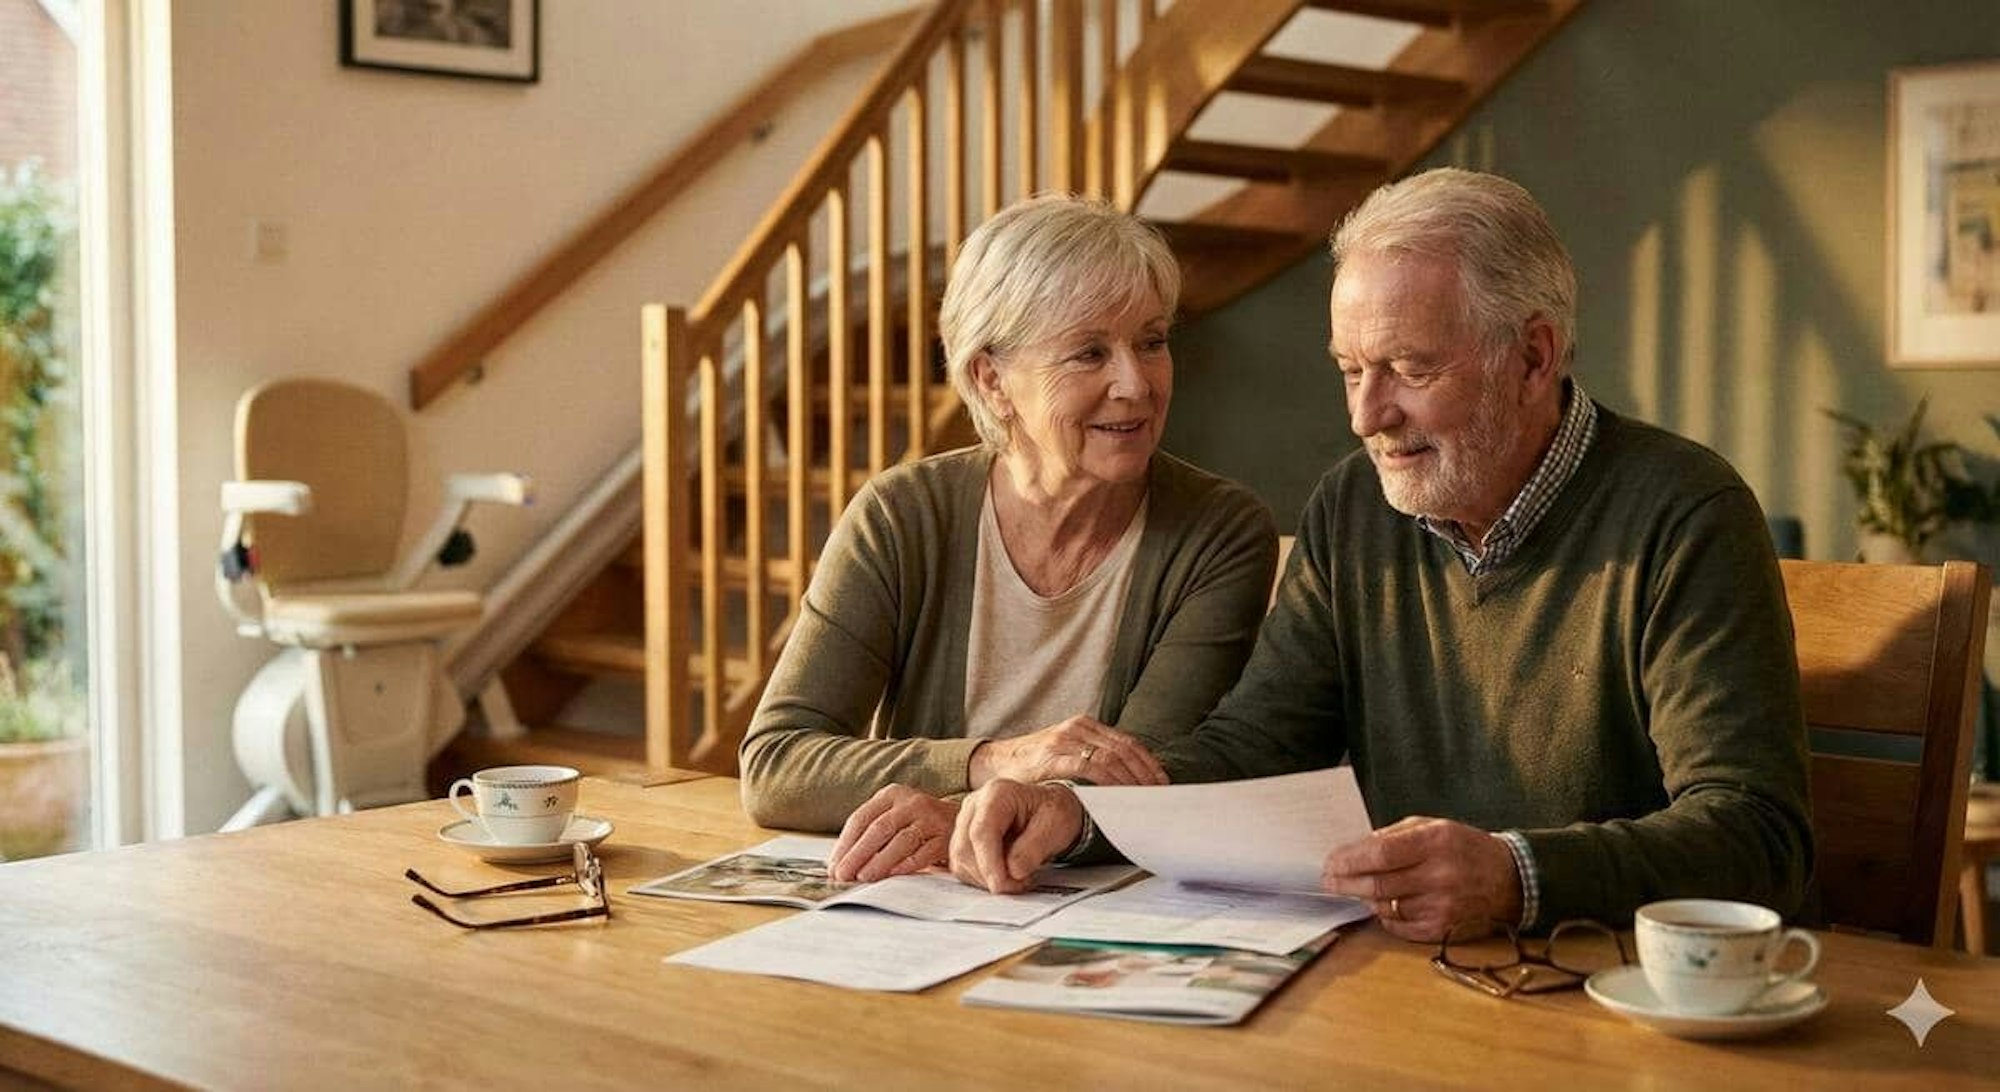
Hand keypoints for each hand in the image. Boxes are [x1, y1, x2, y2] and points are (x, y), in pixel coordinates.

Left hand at [828, 785, 956, 882]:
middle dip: (857, 854)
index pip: (861, 818)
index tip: (834, 866)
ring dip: (880, 861)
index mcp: (892, 795)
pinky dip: (908, 864)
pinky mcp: (947, 836)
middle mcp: (912, 802)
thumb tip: (841, 865)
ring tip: (864, 877)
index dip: (845, 844)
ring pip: (901, 840)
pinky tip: (894, 875)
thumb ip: (871, 835)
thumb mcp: (894, 818)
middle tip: (843, 875)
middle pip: (879, 829)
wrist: (962, 822)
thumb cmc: (919, 825)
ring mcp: (932, 818)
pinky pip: (925, 852)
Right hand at [948, 779, 1083, 893]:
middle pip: (966, 848)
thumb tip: (1013, 871)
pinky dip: (982, 878)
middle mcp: (974, 805)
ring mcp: (965, 822)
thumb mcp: (1057, 825)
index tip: (1001, 885)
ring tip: (1017, 877)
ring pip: (961, 860)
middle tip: (1021, 883)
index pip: (981, 832)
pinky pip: (963, 866)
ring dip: (986, 879)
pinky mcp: (963, 840)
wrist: (1048, 811)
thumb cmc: (1053, 813)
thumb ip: (1034, 848)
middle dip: (990, 875)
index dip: (988, 863)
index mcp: (997, 793)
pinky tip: (1005, 874)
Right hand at [967, 715, 1166, 788]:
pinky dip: (1108, 780)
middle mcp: (1077, 728)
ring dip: (1131, 778)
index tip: (1162, 782)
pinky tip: (1117, 793)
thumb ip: (1093, 758)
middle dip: (1145, 773)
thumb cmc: (1034, 764)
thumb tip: (1129, 777)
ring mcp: (1064, 740)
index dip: (1149, 762)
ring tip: (1142, 797)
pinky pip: (1088, 766)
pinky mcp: (1052, 757)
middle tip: (1158, 794)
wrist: (997, 762)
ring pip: (1111, 756)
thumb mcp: (1067, 753)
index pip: (1127, 741)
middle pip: (1124, 748)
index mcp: (1085, 725)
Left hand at [1319, 817, 1523, 942]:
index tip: (1330, 863)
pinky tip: (1383, 905)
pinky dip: (1385, 916)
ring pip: (1386, 907)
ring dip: (1365, 898)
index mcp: (1435, 842)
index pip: (1380, 854)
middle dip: (1345, 883)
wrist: (1510, 879)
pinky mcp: (1443, 929)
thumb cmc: (1464, 848)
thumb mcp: (1433, 827)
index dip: (1350, 860)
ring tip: (1357, 889)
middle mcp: (1440, 875)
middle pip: (1378, 884)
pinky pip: (1400, 927)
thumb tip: (1354, 852)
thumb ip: (1393, 836)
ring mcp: (1442, 906)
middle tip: (1329, 881)